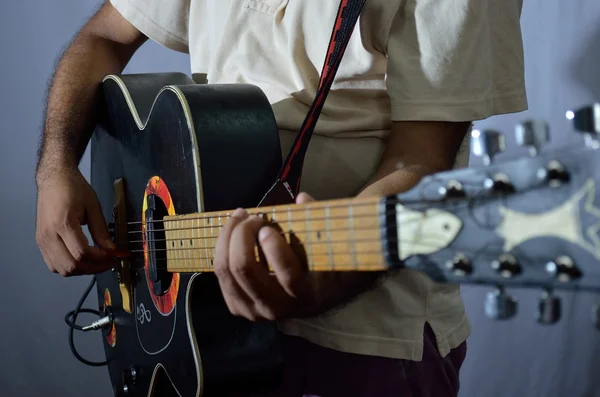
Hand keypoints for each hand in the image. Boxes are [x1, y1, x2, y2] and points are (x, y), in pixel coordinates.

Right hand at [36, 166, 115, 276]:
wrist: (54, 178)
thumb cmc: (72, 188)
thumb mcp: (93, 206)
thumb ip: (102, 231)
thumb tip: (111, 249)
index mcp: (62, 223)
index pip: (82, 253)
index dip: (101, 258)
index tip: (113, 255)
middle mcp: (48, 235)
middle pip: (71, 266)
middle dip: (93, 268)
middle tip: (108, 261)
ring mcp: (42, 240)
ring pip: (62, 269)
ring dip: (82, 270)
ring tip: (97, 261)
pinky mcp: (41, 242)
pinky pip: (54, 264)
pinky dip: (70, 267)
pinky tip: (83, 259)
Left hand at [214, 193, 380, 321]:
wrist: (317, 297)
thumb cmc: (323, 265)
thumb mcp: (328, 245)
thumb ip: (317, 222)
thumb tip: (302, 199)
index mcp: (306, 294)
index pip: (289, 276)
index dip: (274, 247)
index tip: (268, 226)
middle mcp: (278, 308)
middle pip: (244, 269)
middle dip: (241, 234)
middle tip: (250, 216)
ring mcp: (254, 311)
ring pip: (226, 271)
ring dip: (227, 238)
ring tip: (239, 218)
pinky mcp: (238, 306)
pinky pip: (220, 275)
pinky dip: (222, 250)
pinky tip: (233, 234)